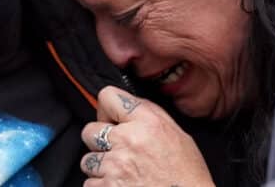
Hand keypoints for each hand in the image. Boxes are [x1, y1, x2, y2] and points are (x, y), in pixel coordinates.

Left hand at [79, 86, 215, 186]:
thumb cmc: (187, 177)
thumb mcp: (178, 136)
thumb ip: (149, 116)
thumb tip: (127, 107)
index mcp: (147, 122)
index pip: (107, 97)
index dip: (106, 110)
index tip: (110, 120)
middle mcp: (128, 140)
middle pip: (89, 130)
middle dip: (99, 142)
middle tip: (117, 152)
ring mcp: (115, 166)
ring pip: (87, 160)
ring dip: (100, 168)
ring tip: (122, 173)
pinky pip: (89, 183)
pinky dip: (101, 186)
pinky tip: (121, 186)